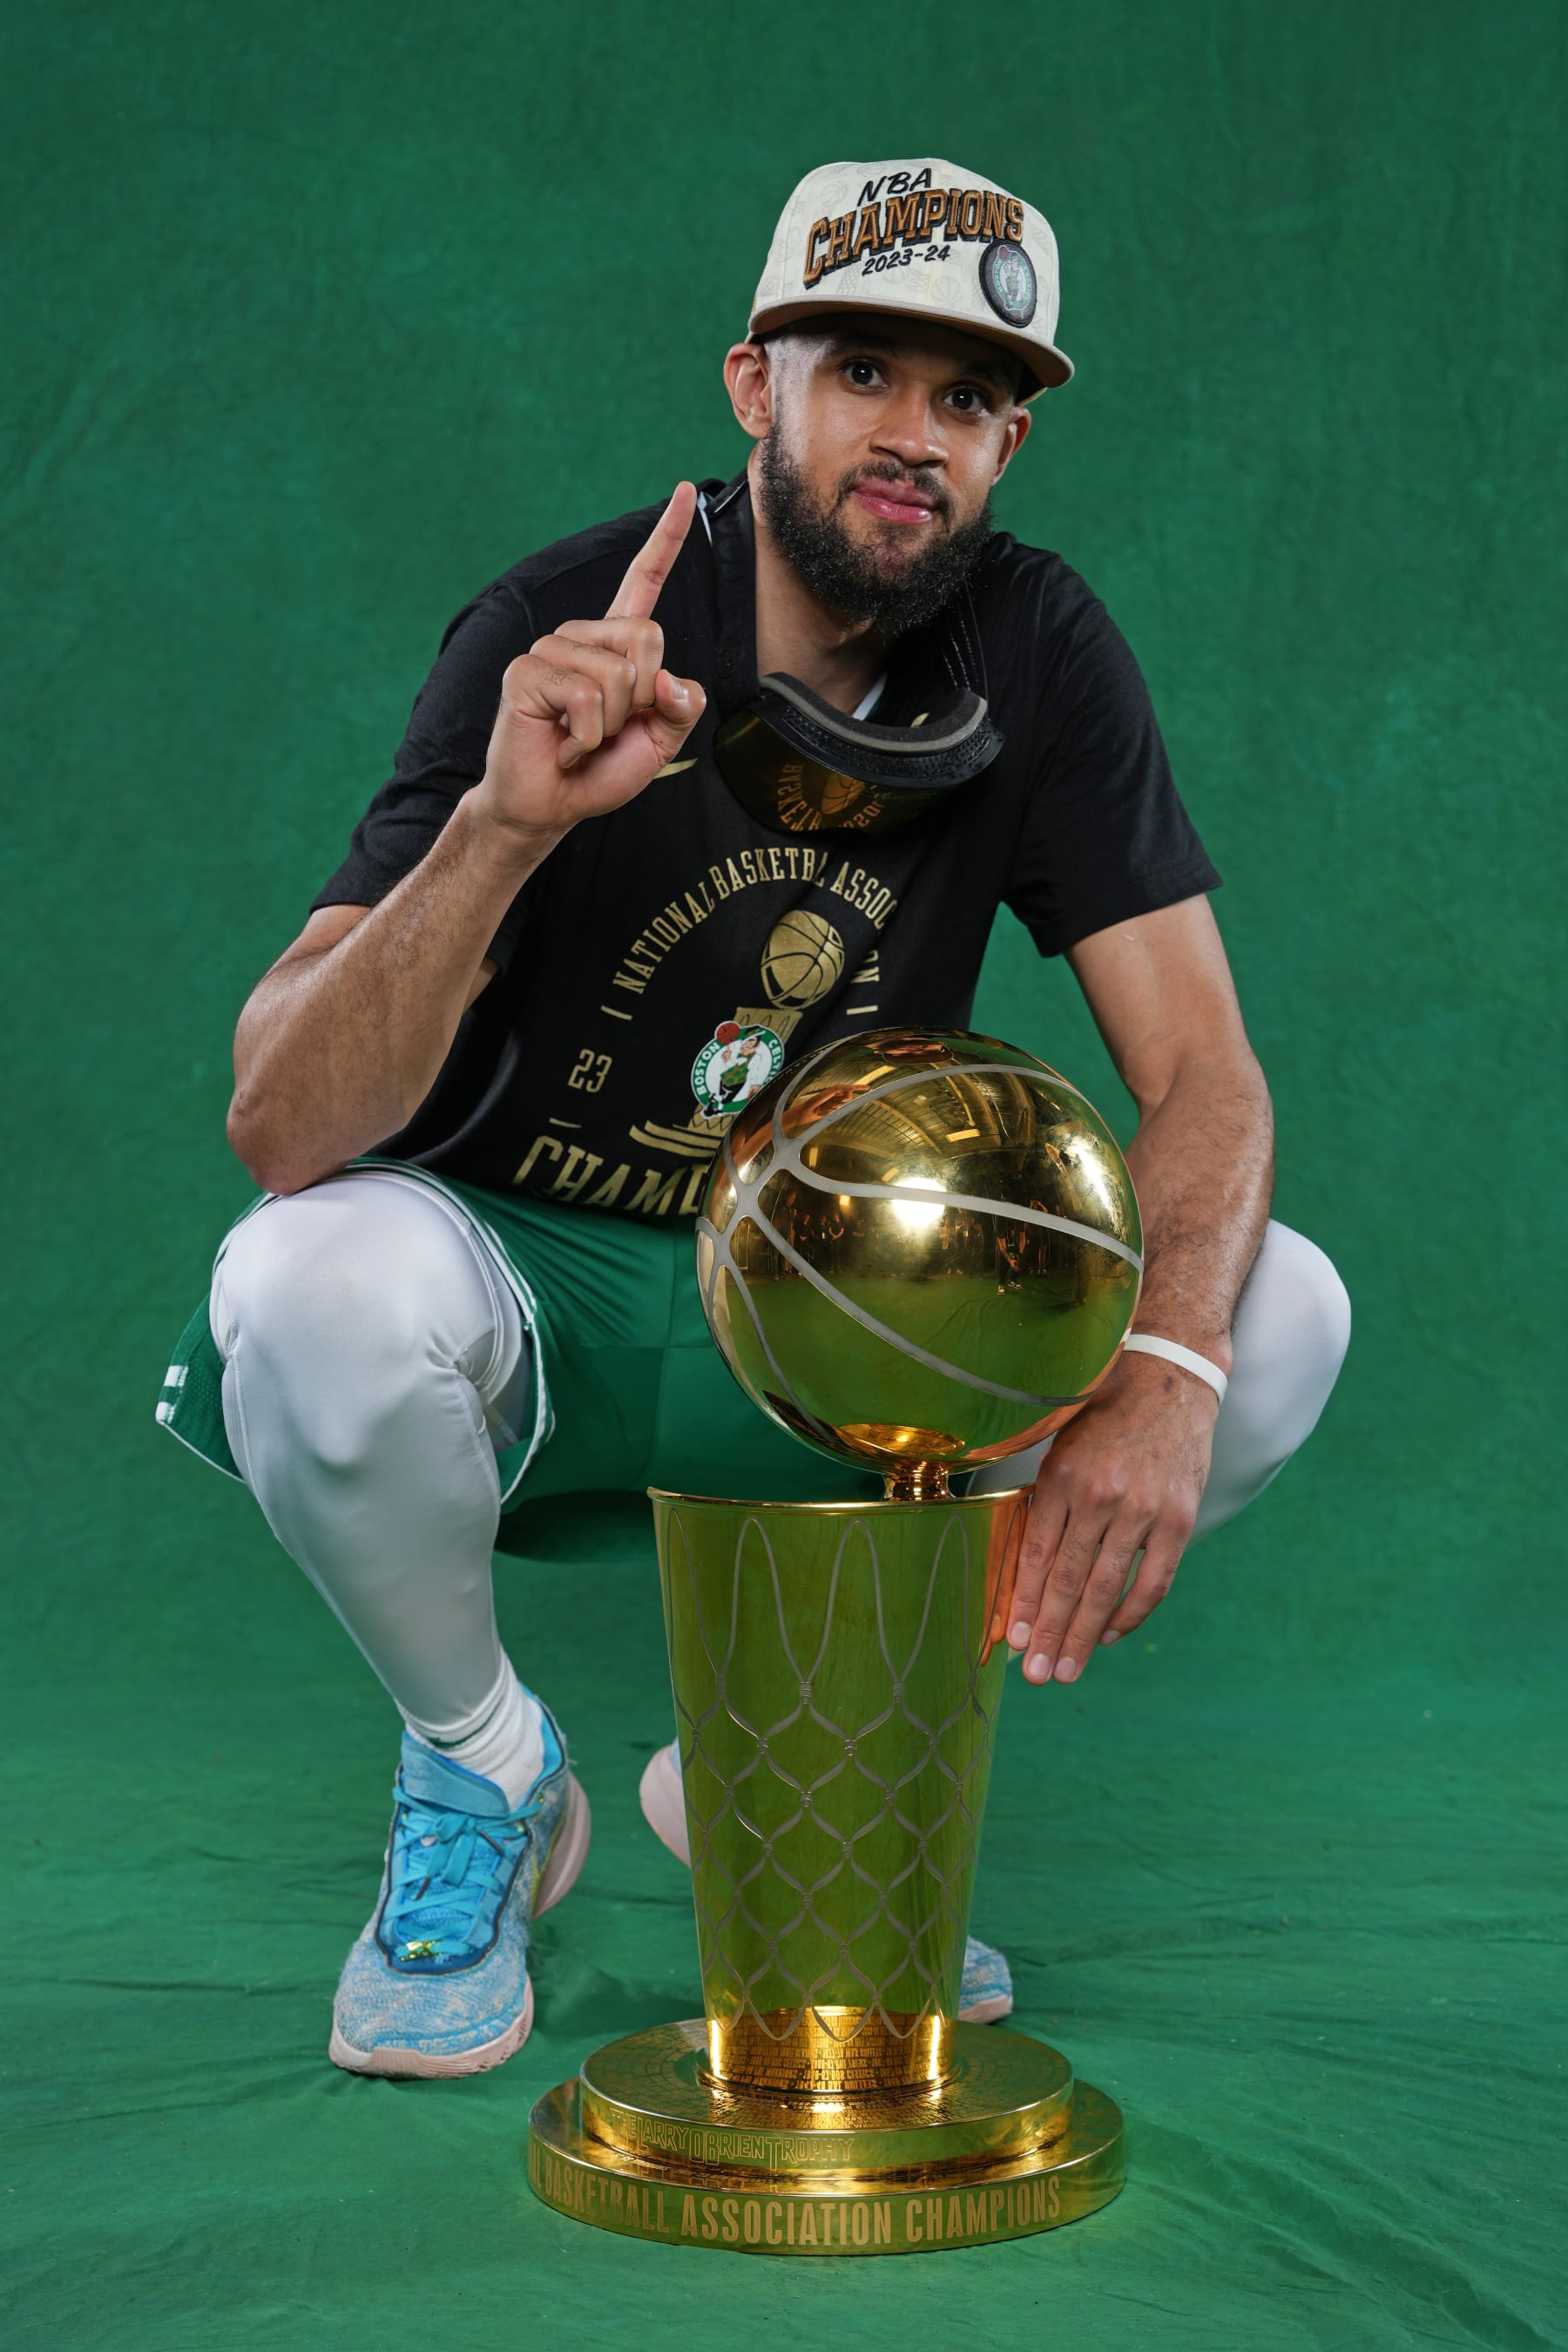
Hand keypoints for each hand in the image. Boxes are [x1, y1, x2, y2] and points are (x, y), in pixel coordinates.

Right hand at [470, 482, 705, 853]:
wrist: (550, 804)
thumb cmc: (600, 770)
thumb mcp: (659, 741)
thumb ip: (681, 708)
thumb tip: (671, 680)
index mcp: (617, 644)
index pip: (644, 580)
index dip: (666, 538)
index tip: (683, 491)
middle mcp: (584, 636)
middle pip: (648, 639)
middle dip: (642, 700)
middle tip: (609, 729)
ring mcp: (551, 649)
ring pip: (618, 675)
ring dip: (612, 725)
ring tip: (581, 738)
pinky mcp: (526, 671)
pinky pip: (586, 697)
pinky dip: (586, 736)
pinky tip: (563, 743)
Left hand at [1008, 1349, 1221, 1685]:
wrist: (1171, 1379)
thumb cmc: (1106, 1414)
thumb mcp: (1062, 1446)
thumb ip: (1046, 1501)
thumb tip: (1025, 1563)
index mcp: (1064, 1476)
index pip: (1037, 1554)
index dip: (1023, 1602)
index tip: (1011, 1639)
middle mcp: (1102, 1496)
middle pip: (1068, 1580)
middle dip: (1048, 1633)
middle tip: (1034, 1675)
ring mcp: (1144, 1509)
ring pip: (1107, 1588)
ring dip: (1084, 1635)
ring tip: (1066, 1670)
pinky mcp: (1179, 1519)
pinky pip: (1153, 1581)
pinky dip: (1130, 1614)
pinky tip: (1109, 1635)